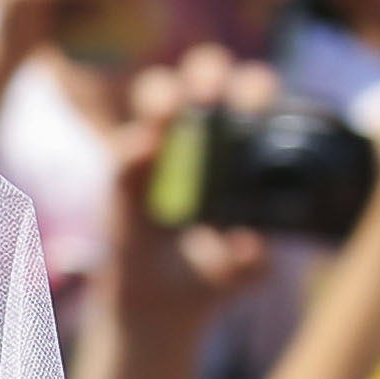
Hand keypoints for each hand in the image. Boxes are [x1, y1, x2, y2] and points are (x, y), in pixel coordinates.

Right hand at [103, 45, 280, 328]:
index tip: (256, 102)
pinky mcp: (123, 176)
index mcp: (241, 142)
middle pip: (202, 76)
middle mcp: (200, 133)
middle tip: (210, 94)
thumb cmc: (213, 272)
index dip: (254, 88)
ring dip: (161, 97)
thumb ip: (252, 261)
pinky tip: (143, 152)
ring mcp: (157, 149)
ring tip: (166, 115)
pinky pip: (124, 150)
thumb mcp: (241, 272)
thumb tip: (252, 247)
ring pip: (156, 96)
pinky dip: (133, 149)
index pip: (249, 95)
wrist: (162, 305)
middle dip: (207, 73)